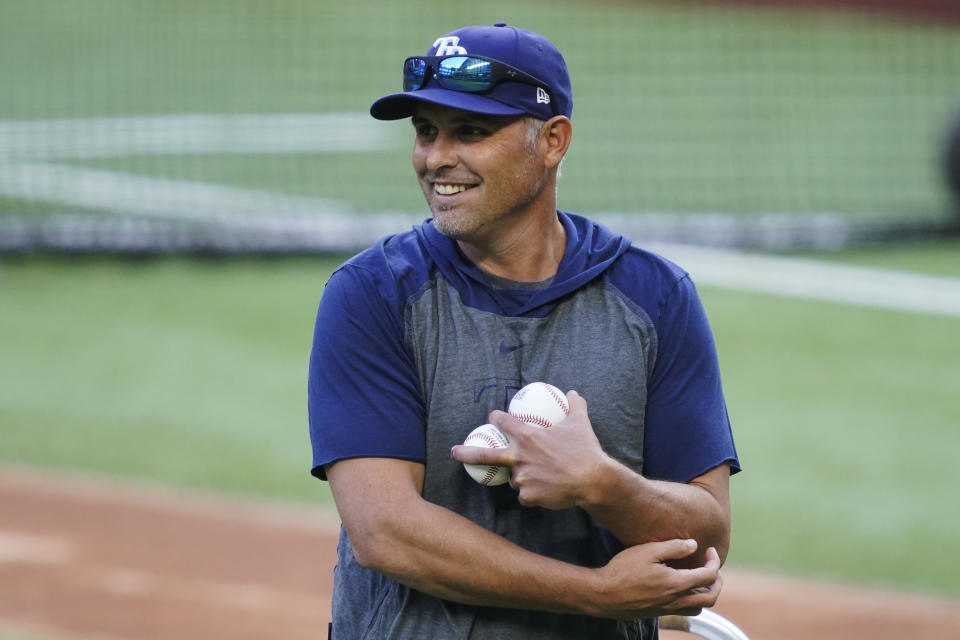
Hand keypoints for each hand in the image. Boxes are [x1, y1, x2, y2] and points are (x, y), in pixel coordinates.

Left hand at [452, 390, 609, 508]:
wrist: (593, 480)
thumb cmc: (585, 449)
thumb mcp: (580, 421)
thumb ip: (574, 405)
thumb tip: (572, 393)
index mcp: (527, 436)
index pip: (503, 422)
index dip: (496, 417)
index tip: (494, 417)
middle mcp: (519, 456)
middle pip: (484, 454)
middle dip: (464, 452)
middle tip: (453, 452)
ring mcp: (522, 478)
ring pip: (515, 478)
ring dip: (522, 476)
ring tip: (543, 475)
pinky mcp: (528, 497)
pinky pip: (526, 496)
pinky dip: (534, 493)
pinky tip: (547, 490)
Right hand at [590, 540, 722, 619]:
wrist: (604, 595)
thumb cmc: (623, 570)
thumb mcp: (647, 551)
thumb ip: (673, 547)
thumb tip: (694, 545)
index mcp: (676, 584)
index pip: (708, 576)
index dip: (713, 561)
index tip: (708, 550)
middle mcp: (676, 600)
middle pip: (711, 597)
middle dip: (717, 581)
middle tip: (711, 566)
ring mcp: (668, 609)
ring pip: (700, 607)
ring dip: (706, 593)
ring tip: (699, 577)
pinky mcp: (659, 613)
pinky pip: (686, 610)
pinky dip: (692, 599)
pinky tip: (681, 586)